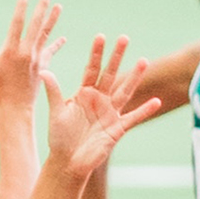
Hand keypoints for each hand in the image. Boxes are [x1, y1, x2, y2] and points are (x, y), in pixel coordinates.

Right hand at [0, 0, 62, 119]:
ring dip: (52, 20)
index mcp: (11, 51)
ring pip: (46, 35)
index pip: (17, 23)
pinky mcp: (42, 68)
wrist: (15, 109)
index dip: (21, 7)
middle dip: (42, 7)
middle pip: (36, 25)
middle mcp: (26, 52)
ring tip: (59, 6)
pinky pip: (50, 52)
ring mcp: (36, 59)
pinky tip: (63, 38)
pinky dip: (56, 44)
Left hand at [44, 35, 159, 177]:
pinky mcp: (117, 128)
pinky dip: (144, 110)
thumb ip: (53, 91)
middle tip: (124, 38)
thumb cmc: (59, 137)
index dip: (96, 54)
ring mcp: (110, 113)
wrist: (67, 161)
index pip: (92, 69)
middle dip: (117, 57)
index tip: (101, 36)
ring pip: (124, 91)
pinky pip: (133, 118)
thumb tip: (43, 71)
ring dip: (134, 77)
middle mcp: (99, 100)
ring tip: (144, 61)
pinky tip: (156, 101)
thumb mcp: (56, 112)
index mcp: (84, 93)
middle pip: (110, 74)